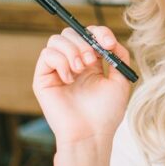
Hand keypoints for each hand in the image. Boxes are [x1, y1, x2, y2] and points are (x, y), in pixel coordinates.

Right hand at [32, 26, 132, 144]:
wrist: (91, 133)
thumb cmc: (106, 113)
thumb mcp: (121, 81)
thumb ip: (119, 57)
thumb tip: (111, 40)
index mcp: (91, 63)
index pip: (89, 35)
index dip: (98, 32)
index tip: (108, 43)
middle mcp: (72, 64)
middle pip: (71, 33)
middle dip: (84, 42)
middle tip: (91, 61)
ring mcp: (57, 70)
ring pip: (57, 39)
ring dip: (72, 50)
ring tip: (80, 70)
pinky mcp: (43, 78)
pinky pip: (46, 54)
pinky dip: (60, 61)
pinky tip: (69, 78)